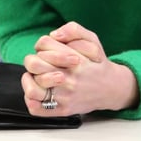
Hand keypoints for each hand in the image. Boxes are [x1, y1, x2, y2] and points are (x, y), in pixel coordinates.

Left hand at [21, 21, 139, 115]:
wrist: (112, 89)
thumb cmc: (98, 64)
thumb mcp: (92, 40)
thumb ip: (74, 30)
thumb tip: (54, 34)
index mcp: (74, 59)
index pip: (44, 44)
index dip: (42, 44)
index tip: (47, 49)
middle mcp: (68, 78)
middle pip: (34, 63)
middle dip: (33, 60)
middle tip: (40, 63)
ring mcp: (65, 96)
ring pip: (32, 88)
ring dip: (29, 79)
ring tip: (35, 77)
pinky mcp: (63, 110)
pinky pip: (36, 108)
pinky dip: (30, 99)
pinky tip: (37, 91)